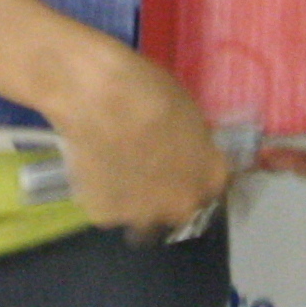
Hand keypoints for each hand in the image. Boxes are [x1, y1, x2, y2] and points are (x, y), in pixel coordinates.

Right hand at [42, 37, 235, 239]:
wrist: (101, 98)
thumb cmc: (149, 90)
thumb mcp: (188, 112)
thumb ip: (193, 144)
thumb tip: (188, 151)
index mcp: (211, 177)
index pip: (211, 187)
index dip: (194, 174)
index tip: (182, 164)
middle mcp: (183, 205)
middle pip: (178, 207)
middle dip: (167, 193)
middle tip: (147, 168)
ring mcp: (144, 215)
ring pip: (141, 213)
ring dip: (134, 199)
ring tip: (117, 169)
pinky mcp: (106, 216)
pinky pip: (107, 207)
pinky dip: (101, 193)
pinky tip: (95, 167)